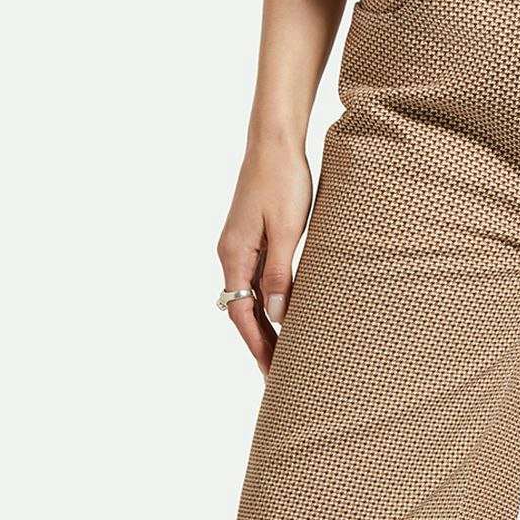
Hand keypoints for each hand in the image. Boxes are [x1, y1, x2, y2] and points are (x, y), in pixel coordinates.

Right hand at [217, 137, 312, 373]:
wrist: (274, 142)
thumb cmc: (284, 180)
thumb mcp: (288, 230)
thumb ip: (281, 273)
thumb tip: (275, 315)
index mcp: (235, 255)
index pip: (243, 314)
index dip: (257, 346)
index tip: (271, 373)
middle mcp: (231, 254)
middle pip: (243, 311)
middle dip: (260, 345)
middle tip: (278, 377)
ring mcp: (240, 246)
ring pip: (250, 297)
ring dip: (265, 327)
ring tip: (284, 356)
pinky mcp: (252, 238)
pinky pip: (257, 280)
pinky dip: (268, 303)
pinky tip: (283, 315)